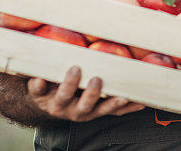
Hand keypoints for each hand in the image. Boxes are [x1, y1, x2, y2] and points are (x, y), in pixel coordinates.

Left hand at [26, 66, 144, 121]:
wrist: (42, 101)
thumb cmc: (77, 97)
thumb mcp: (95, 104)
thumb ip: (116, 102)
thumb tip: (143, 100)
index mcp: (88, 111)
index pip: (104, 110)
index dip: (113, 105)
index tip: (123, 96)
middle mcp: (73, 110)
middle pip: (84, 106)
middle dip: (91, 94)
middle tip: (97, 79)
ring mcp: (55, 103)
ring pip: (63, 97)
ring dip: (69, 84)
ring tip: (75, 69)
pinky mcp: (38, 94)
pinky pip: (36, 90)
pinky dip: (37, 85)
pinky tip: (38, 78)